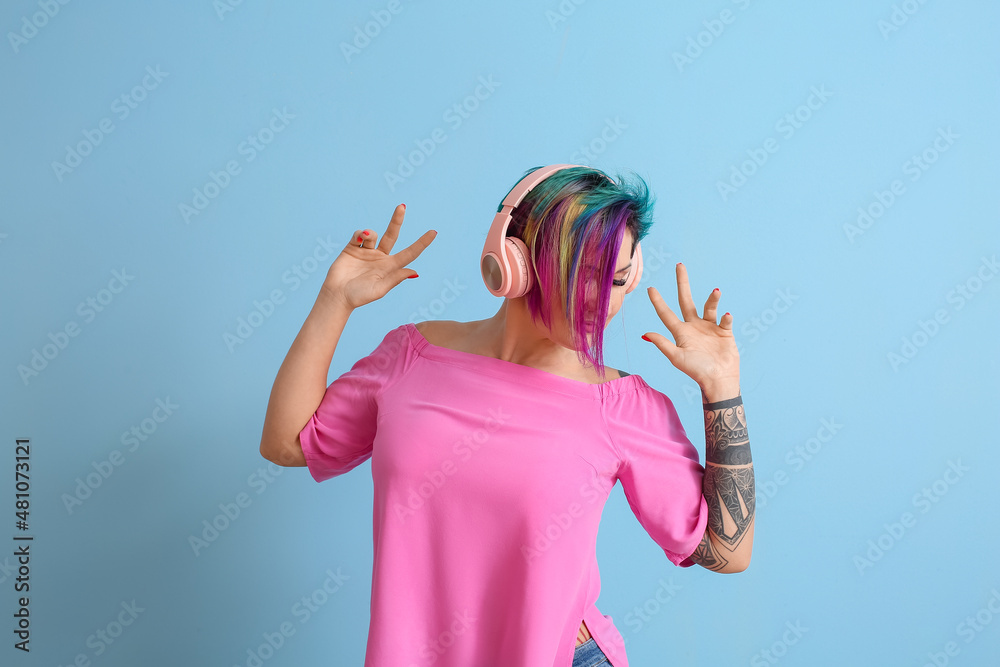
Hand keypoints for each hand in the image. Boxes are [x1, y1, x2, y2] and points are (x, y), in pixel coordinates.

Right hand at [321, 204, 436, 309]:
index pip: (410, 253)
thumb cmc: (359, 297)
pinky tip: (358, 238)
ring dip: (370, 233)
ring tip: (365, 236)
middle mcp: (380, 257)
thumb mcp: (380, 289)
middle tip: (402, 206)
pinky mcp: (352, 248)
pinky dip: (360, 233)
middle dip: (397, 220)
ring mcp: (366, 251)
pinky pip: (359, 235)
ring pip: (372, 234)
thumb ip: (395, 279)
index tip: (434, 232)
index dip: (422, 243)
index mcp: (390, 267)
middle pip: (392, 234)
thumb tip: (414, 271)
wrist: (337, 295)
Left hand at [642, 262, 739, 391]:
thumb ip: (662, 344)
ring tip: (716, 291)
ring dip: (712, 299)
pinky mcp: (725, 331)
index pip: (666, 314)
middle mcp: (694, 326)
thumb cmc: (696, 371)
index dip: (658, 301)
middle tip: (679, 266)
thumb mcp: (676, 357)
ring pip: (709, 307)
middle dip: (683, 283)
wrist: (718, 379)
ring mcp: (709, 327)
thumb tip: (645, 334)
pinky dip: (726, 317)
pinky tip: (726, 315)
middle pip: (686, 300)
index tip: (650, 288)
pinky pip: (725, 320)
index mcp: (680, 332)